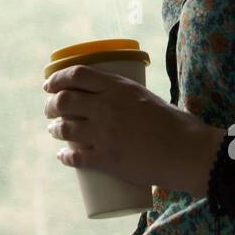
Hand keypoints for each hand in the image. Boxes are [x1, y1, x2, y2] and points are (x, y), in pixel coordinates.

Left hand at [43, 65, 224, 195]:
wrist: (187, 152)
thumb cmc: (173, 123)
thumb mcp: (145, 96)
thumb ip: (124, 96)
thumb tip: (107, 100)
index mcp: (117, 87)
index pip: (76, 75)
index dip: (57, 79)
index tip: (48, 85)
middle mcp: (106, 107)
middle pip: (64, 101)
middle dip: (50, 105)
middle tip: (50, 111)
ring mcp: (104, 134)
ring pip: (65, 128)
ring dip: (54, 129)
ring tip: (55, 130)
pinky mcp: (106, 159)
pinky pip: (75, 157)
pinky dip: (64, 156)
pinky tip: (62, 156)